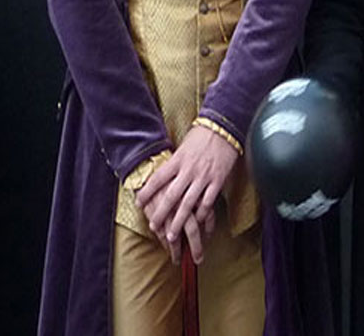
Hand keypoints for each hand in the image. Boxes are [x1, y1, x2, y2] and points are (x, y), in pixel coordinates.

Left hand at [136, 125, 238, 263]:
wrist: (224, 128)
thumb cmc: (202, 136)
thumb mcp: (183, 147)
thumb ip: (175, 163)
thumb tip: (163, 176)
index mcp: (177, 160)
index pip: (157, 179)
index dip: (146, 192)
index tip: (138, 203)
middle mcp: (188, 170)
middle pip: (171, 196)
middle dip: (160, 214)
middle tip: (153, 227)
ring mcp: (203, 177)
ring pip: (188, 204)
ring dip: (178, 222)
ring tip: (171, 236)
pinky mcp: (217, 181)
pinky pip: (207, 202)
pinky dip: (202, 214)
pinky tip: (197, 223)